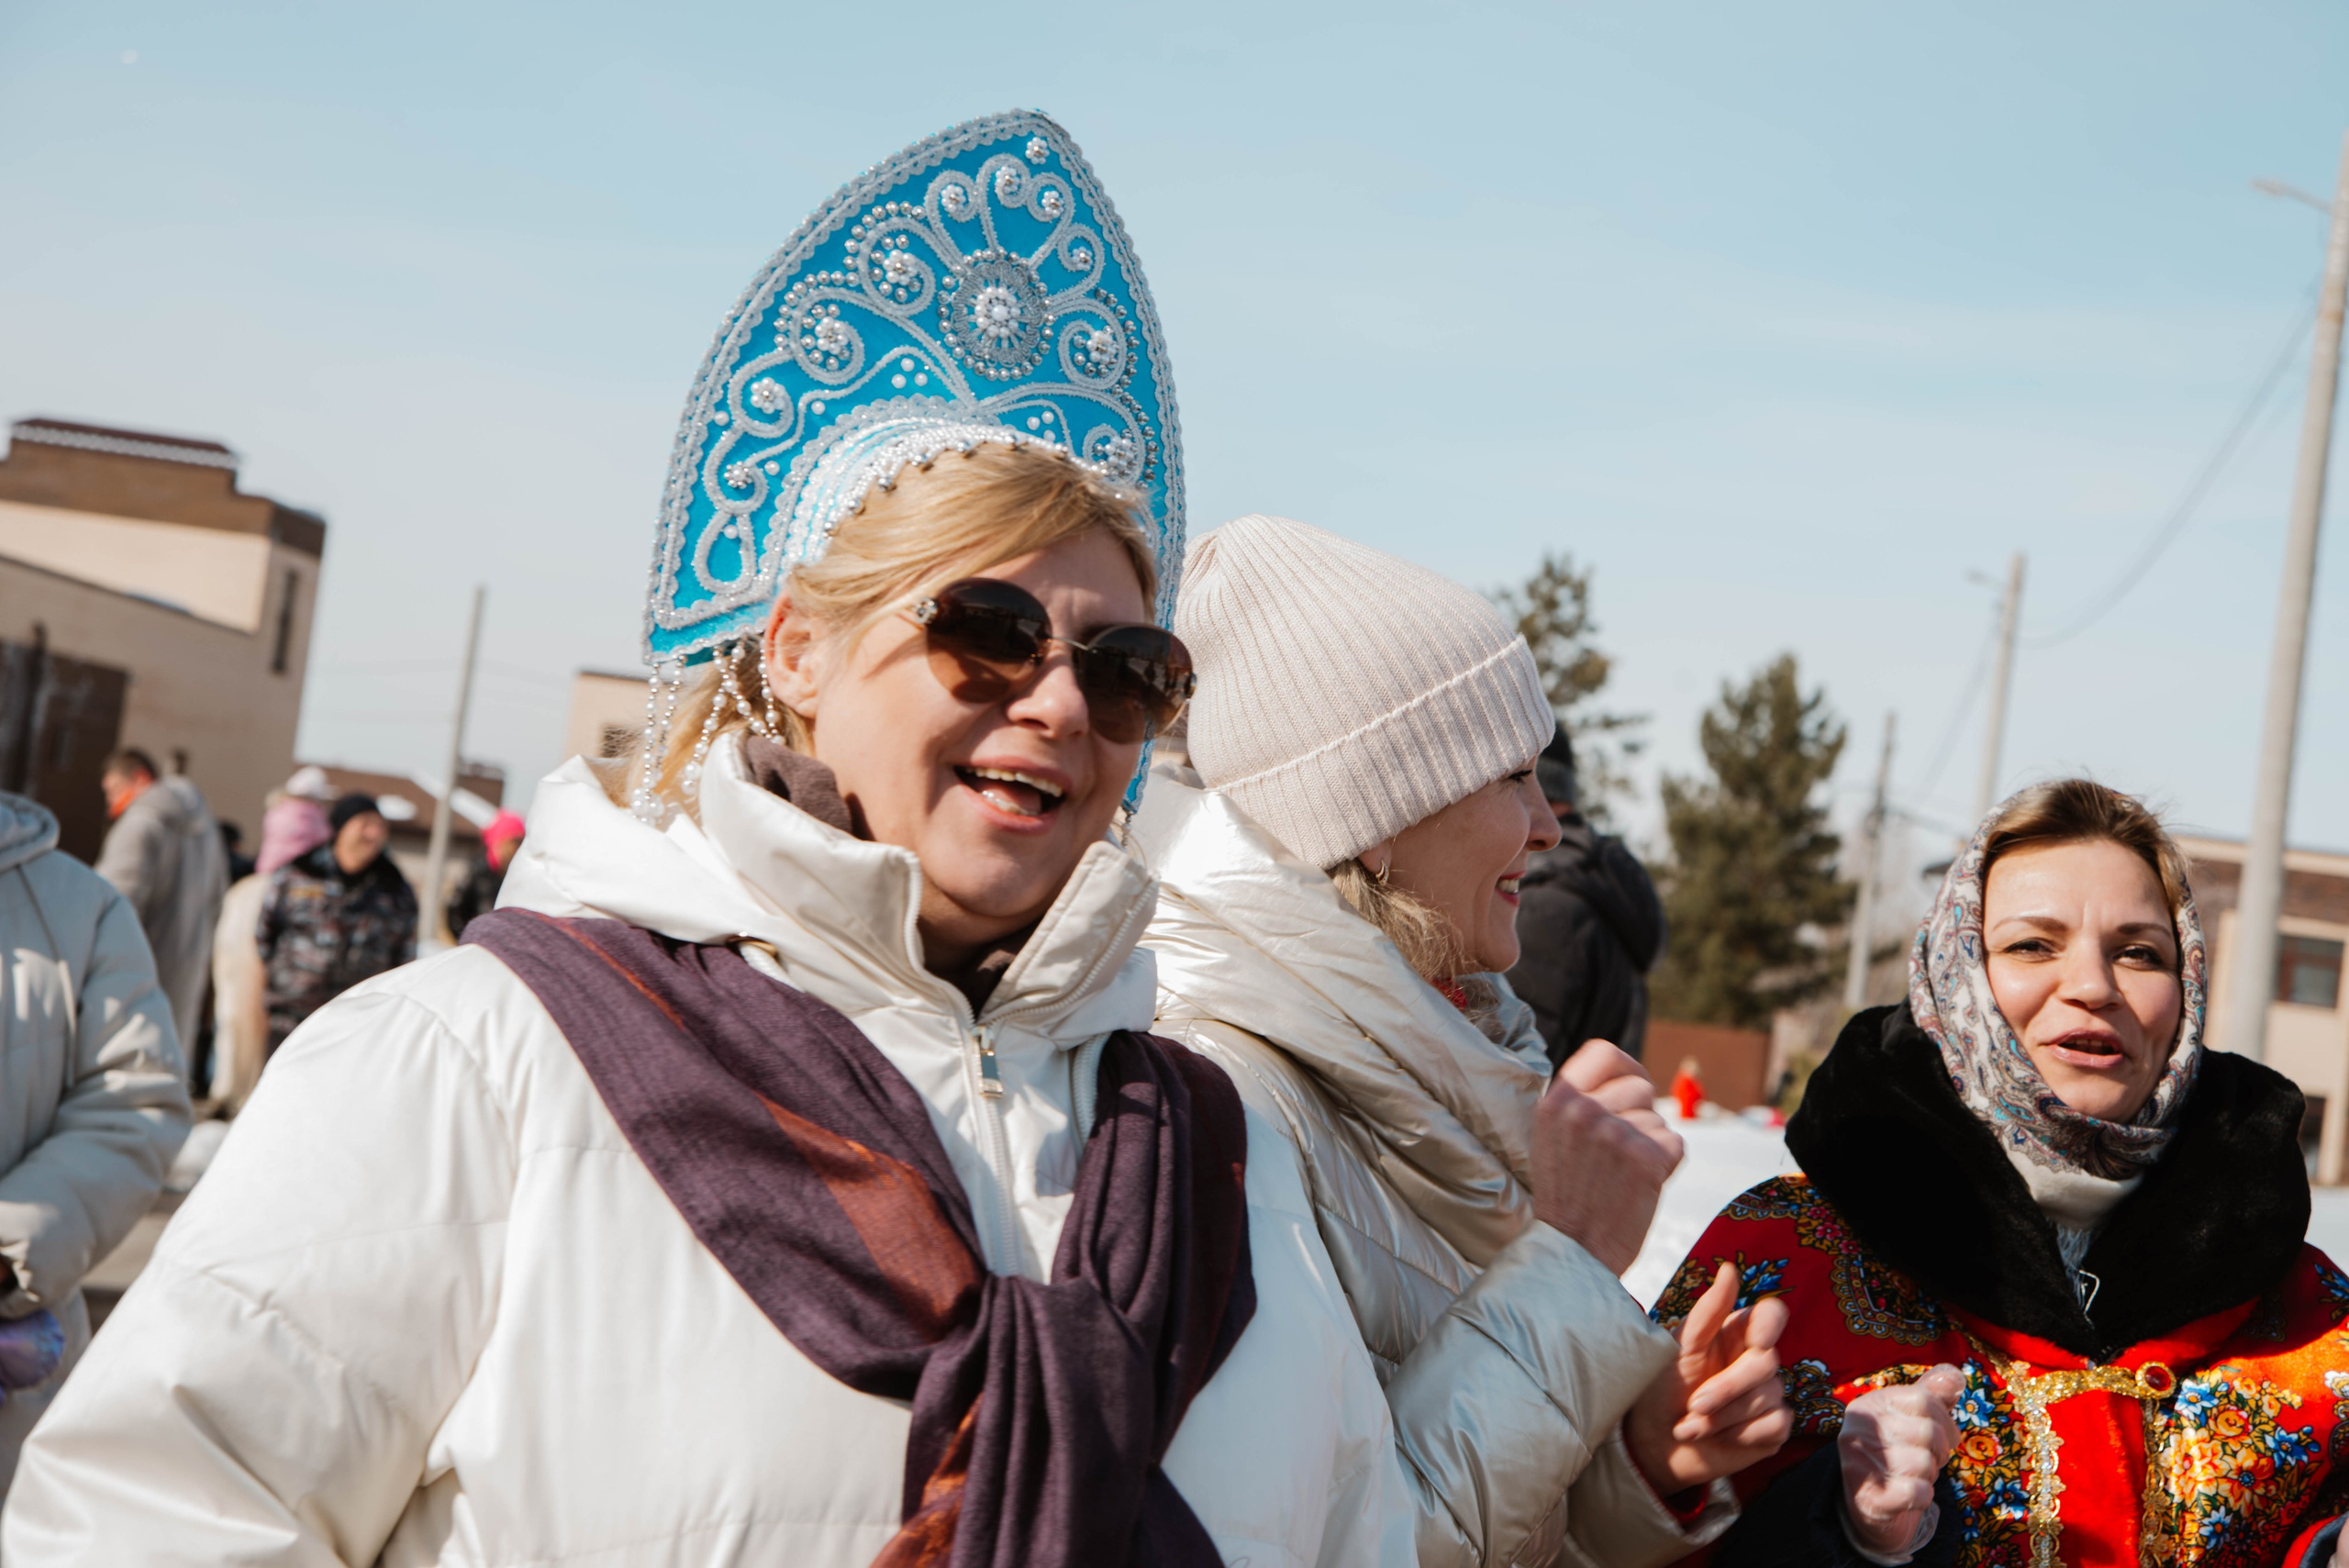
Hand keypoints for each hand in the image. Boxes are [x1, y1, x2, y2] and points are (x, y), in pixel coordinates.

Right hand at [1530, 1040, 1682, 1273]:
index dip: (1626, 1067)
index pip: (1604, 1052)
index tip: (1631, 1086)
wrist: (1572, 1252)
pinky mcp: (1646, 1159)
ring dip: (1651, 1144)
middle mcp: (1584, 1110)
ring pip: (1658, 1119)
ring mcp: (1615, 1133)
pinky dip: (1666, 1165)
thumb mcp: (1554, 1136)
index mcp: (1557, 1100)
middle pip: (1640, 1086)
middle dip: (1640, 1115)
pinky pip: (1675, 1144)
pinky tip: (1640, 1185)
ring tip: (1624, 1174)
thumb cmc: (1567, 1196)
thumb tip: (1627, 1074)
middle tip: (1622, 1152)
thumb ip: (1581, 1102)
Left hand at [1627, 1261, 1793, 1492]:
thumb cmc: (1662, 1387)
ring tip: (1690, 1424)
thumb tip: (1730, 1268)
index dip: (1771, 1324)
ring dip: (1723, 1416)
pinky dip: (1741, 1435)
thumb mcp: (1679, 1348)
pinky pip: (1775, 1425)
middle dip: (1728, 1387)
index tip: (1754, 1340)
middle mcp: (1756, 1361)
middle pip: (1767, 1362)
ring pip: (1768, 1397)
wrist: (1652, 1441)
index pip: (1773, 1315)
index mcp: (1736, 1333)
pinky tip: (1717, 1438)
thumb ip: (1707, 1311)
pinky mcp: (1772, 1429)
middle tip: (1694, 1404)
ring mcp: (1768, 1395)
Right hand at [1838, 1364, 1962, 1559]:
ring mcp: (1860, 1465)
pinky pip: (1919, 1492)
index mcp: (1869, 1404)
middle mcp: (1858, 1430)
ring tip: (1913, 1475)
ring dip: (1929, 1474)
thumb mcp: (1910, 1417)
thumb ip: (1931, 1393)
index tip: (1940, 1434)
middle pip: (1929, 1432)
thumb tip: (1955, 1375)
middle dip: (1939, 1451)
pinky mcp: (1871, 1499)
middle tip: (1926, 1459)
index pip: (1923, 1398)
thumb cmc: (1896, 1454)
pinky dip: (1924, 1496)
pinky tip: (1910, 1494)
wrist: (1869, 1507)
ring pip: (1925, 1463)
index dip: (1944, 1419)